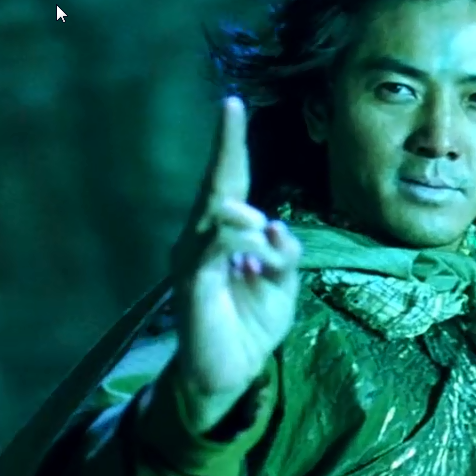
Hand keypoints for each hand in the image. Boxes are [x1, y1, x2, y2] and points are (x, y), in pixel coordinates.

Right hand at [167, 97, 301, 429]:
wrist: (228, 372)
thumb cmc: (252, 323)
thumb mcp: (282, 284)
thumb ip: (284, 254)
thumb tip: (277, 228)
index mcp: (224, 235)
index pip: (229, 182)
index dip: (230, 145)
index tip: (232, 104)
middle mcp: (201, 239)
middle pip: (215, 185)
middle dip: (225, 147)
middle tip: (231, 108)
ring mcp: (192, 260)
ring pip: (218, 214)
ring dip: (249, 221)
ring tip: (267, 247)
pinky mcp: (191, 284)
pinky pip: (213, 249)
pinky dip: (240, 246)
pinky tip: (257, 259)